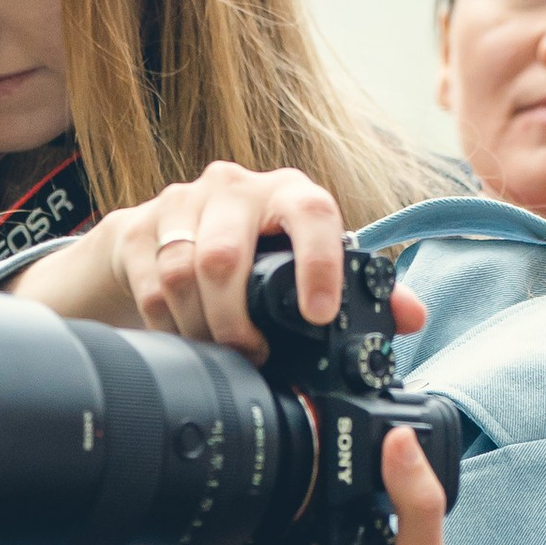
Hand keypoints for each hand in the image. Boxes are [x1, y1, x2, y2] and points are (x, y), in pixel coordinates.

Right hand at [11, 163, 425, 360]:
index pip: (310, 211)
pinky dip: (169, 325)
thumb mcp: (306, 265)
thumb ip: (363, 291)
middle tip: (254, 356)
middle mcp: (233, 188)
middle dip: (238, 321)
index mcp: (287, 192)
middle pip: (226, 257)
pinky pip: (151, 287)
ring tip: (221, 353)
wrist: (166, 233)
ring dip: (203, 329)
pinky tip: (186, 339)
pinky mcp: (135, 227)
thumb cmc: (252, 253)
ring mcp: (180, 204)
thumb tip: (410, 316)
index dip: (317, 262)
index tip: (319, 314)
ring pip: (184, 274)